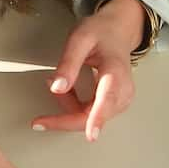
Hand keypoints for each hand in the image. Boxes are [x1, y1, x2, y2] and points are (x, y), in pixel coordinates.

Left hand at [36, 0, 145, 141]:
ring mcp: (119, 101)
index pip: (108, 99)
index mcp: (116, 72)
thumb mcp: (79, 39)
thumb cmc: (100, 33)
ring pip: (87, 117)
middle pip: (93, 115)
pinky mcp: (113, 105)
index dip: (98, 118)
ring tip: (58, 79)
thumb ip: (68, 63)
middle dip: (64, 110)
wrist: (117, 33)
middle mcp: (122, 91)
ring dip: (68, 105)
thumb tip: (56, 88)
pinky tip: (68, 88)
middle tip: (46, 88)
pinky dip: (73, 105)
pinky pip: (88, 114)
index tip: (91, 135)